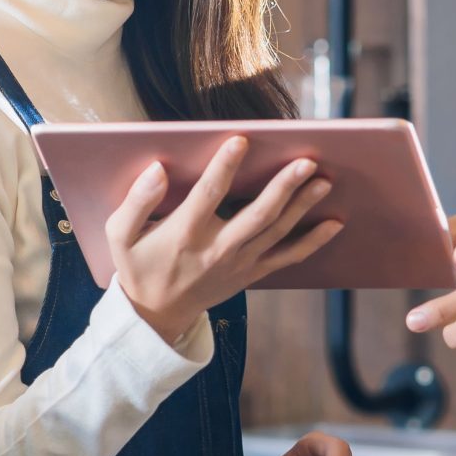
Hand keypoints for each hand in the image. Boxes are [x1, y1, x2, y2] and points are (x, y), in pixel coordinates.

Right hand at [107, 137, 341, 346]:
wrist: (155, 315)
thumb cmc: (137, 265)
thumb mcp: (120, 235)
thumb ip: (137, 201)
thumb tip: (157, 169)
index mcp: (184, 234)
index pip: (208, 195)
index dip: (225, 167)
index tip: (241, 139)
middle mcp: (216, 249)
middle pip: (257, 215)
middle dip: (283, 187)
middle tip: (305, 162)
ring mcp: (238, 263)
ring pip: (277, 232)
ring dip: (303, 206)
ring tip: (325, 181)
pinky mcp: (252, 273)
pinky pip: (288, 257)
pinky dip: (313, 242)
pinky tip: (335, 223)